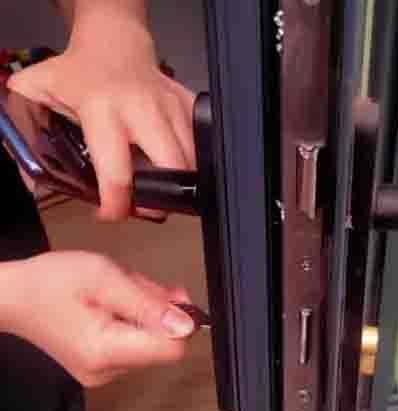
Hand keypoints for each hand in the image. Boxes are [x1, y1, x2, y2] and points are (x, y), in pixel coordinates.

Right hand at [0, 251, 194, 386]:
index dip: (179, 321)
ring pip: (151, 340)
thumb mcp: (106, 277)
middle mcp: (108, 371)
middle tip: (129, 285)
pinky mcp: (102, 366)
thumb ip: (149, 302)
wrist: (14, 296)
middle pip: (162, 343)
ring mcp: (104, 372)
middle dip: (156, 309)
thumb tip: (187, 325)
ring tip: (115, 292)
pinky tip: (113, 303)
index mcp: (107, 351)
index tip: (167, 296)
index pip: (172, 349)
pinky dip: (134, 319)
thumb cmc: (53, 281)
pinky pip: (136, 342)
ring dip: (145, 310)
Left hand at [7, 16, 195, 220]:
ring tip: (162, 189)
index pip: (117, 172)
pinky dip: (195, 160)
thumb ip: (28, 134)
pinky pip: (202, 142)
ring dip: (181, 182)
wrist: (115, 43)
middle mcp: (143, 111)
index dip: (117, 204)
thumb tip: (30, 182)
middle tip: (148, 208)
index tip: (111, 213)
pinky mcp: (188, 105)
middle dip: (163, 198)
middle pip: (171, 168)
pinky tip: (179, 165)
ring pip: (193, 159)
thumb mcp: (40, 95)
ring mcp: (171, 107)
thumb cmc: (79, 73)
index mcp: (104, 111)